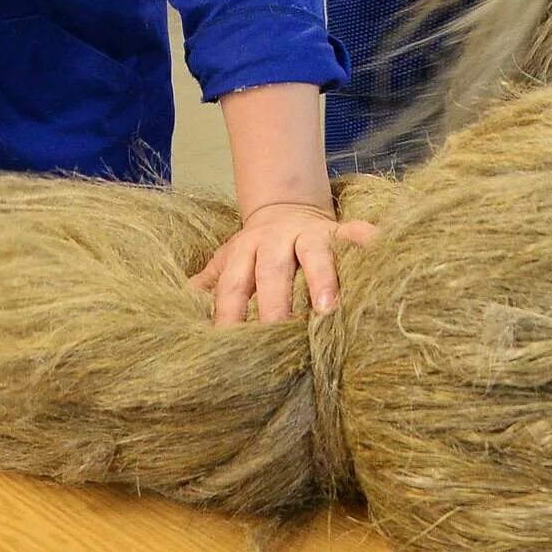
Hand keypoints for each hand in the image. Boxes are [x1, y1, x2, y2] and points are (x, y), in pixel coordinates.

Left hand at [188, 201, 377, 325]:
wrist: (285, 206)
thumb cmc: (256, 250)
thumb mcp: (229, 262)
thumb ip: (208, 286)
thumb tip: (173, 312)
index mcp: (243, 253)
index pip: (233, 287)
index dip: (229, 314)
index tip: (229, 345)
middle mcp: (275, 242)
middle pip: (272, 271)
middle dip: (274, 302)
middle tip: (277, 331)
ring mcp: (308, 235)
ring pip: (314, 254)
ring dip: (321, 278)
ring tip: (327, 307)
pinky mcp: (337, 230)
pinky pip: (353, 233)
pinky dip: (365, 239)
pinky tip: (378, 248)